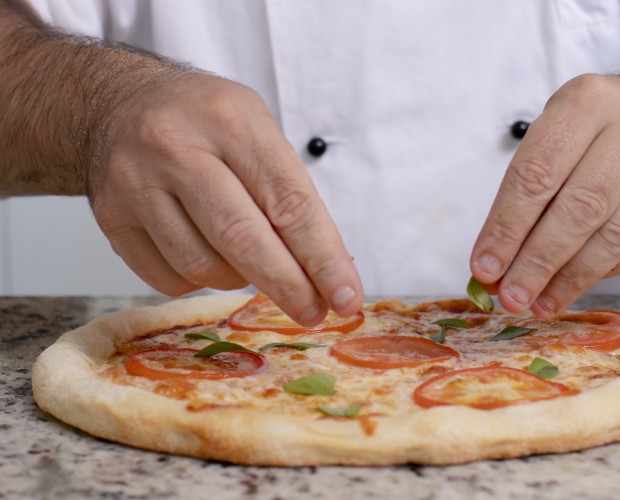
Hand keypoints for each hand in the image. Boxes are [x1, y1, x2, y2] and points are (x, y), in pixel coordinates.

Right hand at [91, 73, 362, 323]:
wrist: (115, 103)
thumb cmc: (202, 121)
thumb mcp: (254, 129)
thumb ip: (286, 192)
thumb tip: (324, 270)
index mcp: (231, 120)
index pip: (289, 202)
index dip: (323, 258)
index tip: (346, 296)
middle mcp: (178, 148)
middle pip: (243, 239)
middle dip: (288, 286)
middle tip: (313, 312)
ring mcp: (137, 183)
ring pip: (203, 266)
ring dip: (240, 280)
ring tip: (249, 263)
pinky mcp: (110, 218)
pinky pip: (167, 278)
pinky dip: (199, 281)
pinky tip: (208, 257)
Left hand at [470, 74, 619, 317]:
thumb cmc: (595, 135)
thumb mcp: (555, 139)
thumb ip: (525, 196)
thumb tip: (494, 267)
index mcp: (587, 100)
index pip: (537, 174)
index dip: (507, 228)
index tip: (484, 269)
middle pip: (580, 207)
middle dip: (538, 261)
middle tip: (513, 298)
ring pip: (618, 232)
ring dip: (572, 277)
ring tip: (540, 302)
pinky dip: (609, 271)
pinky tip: (579, 284)